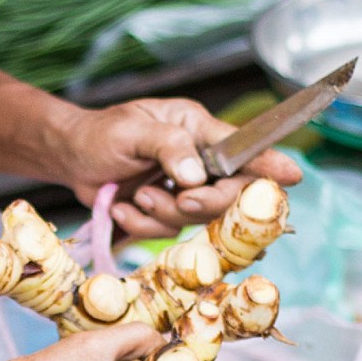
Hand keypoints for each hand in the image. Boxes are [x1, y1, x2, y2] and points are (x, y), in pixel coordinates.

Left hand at [62, 95, 300, 237]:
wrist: (69, 158)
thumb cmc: (100, 134)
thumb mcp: (132, 132)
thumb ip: (168, 147)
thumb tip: (196, 175)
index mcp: (197, 129)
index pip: (242, 147)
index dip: (269, 164)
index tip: (291, 176)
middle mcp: (198, 160)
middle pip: (229, 192)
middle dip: (206, 202)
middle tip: (179, 198)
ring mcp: (185, 189)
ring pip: (197, 217)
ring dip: (162, 211)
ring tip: (135, 194)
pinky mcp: (167, 212)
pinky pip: (168, 231)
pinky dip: (142, 223)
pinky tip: (121, 205)